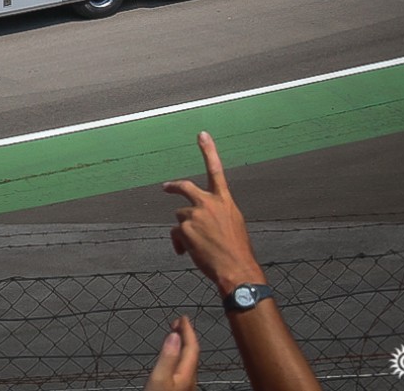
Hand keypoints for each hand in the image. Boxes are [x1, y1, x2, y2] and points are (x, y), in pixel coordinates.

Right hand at [143, 316, 198, 390]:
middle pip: (192, 352)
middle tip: (179, 322)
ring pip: (188, 359)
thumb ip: (167, 356)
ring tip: (177, 335)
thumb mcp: (160, 376)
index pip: (192, 346)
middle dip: (186, 335)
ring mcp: (187, 384)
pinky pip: (184, 366)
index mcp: (186, 373)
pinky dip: (179, 355)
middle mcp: (190, 379)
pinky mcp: (181, 388)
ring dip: (183, 345)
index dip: (188, 330)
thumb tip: (173, 336)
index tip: (183, 317)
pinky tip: (174, 357)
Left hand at [163, 132, 264, 293]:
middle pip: (185, 188)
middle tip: (166, 188)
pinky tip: (188, 253)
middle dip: (174, 187)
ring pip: (181, 217)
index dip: (209, 150)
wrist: (236, 269)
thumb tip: (199, 218)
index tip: (202, 134)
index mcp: (225, 201)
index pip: (216, 170)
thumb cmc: (237, 250)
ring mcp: (195, 215)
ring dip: (185, 231)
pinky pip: (176, 234)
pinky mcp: (184, 228)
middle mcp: (209, 203)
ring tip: (199, 246)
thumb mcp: (233, 224)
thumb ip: (217, 214)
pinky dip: (180, 243)